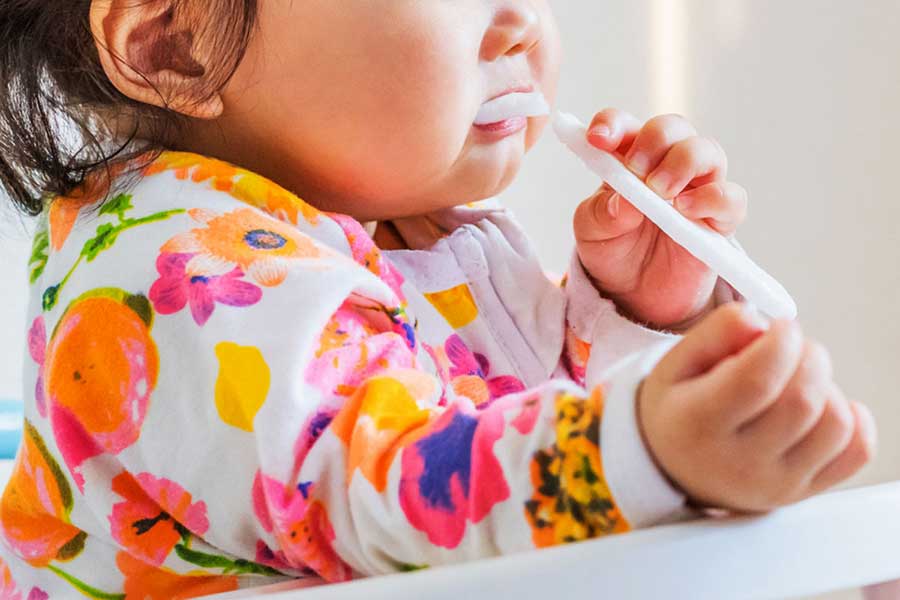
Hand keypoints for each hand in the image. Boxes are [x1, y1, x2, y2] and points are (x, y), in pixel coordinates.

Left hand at [574, 109, 748, 329]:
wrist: (635, 294)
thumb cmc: (613, 251)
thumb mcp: (592, 233)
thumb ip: (601, 214)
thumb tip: (624, 202)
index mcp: (628, 158)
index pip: (623, 125)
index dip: (612, 124)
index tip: (597, 139)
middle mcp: (667, 164)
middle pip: (672, 127)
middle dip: (654, 140)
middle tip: (636, 170)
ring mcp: (697, 188)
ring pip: (707, 150)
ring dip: (683, 163)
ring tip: (659, 192)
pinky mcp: (720, 219)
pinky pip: (731, 197)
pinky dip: (712, 198)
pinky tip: (685, 210)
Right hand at [639, 303, 875, 511]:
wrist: (677, 469)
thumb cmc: (680, 409)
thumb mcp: (676, 363)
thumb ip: (715, 332)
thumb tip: (760, 321)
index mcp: (698, 424)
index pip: (758, 379)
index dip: (783, 341)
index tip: (780, 328)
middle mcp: (737, 462)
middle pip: (803, 400)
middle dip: (809, 356)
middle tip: (790, 349)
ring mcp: (775, 484)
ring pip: (835, 423)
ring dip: (828, 386)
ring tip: (798, 380)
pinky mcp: (804, 491)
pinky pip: (857, 452)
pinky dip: (854, 419)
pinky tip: (823, 406)